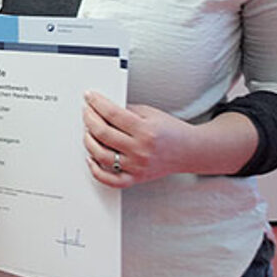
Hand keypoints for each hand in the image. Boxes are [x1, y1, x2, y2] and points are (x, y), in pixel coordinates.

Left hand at [82, 90, 256, 187]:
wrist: (190, 151)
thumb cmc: (170, 131)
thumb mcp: (150, 113)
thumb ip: (126, 110)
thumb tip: (100, 108)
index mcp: (145, 130)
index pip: (112, 114)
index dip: (96, 103)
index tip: (89, 96)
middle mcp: (140, 150)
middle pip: (103, 133)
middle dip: (89, 118)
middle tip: (86, 111)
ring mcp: (137, 166)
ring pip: (101, 155)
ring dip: (88, 141)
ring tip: (87, 131)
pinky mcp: (135, 178)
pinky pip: (109, 180)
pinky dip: (95, 170)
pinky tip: (91, 157)